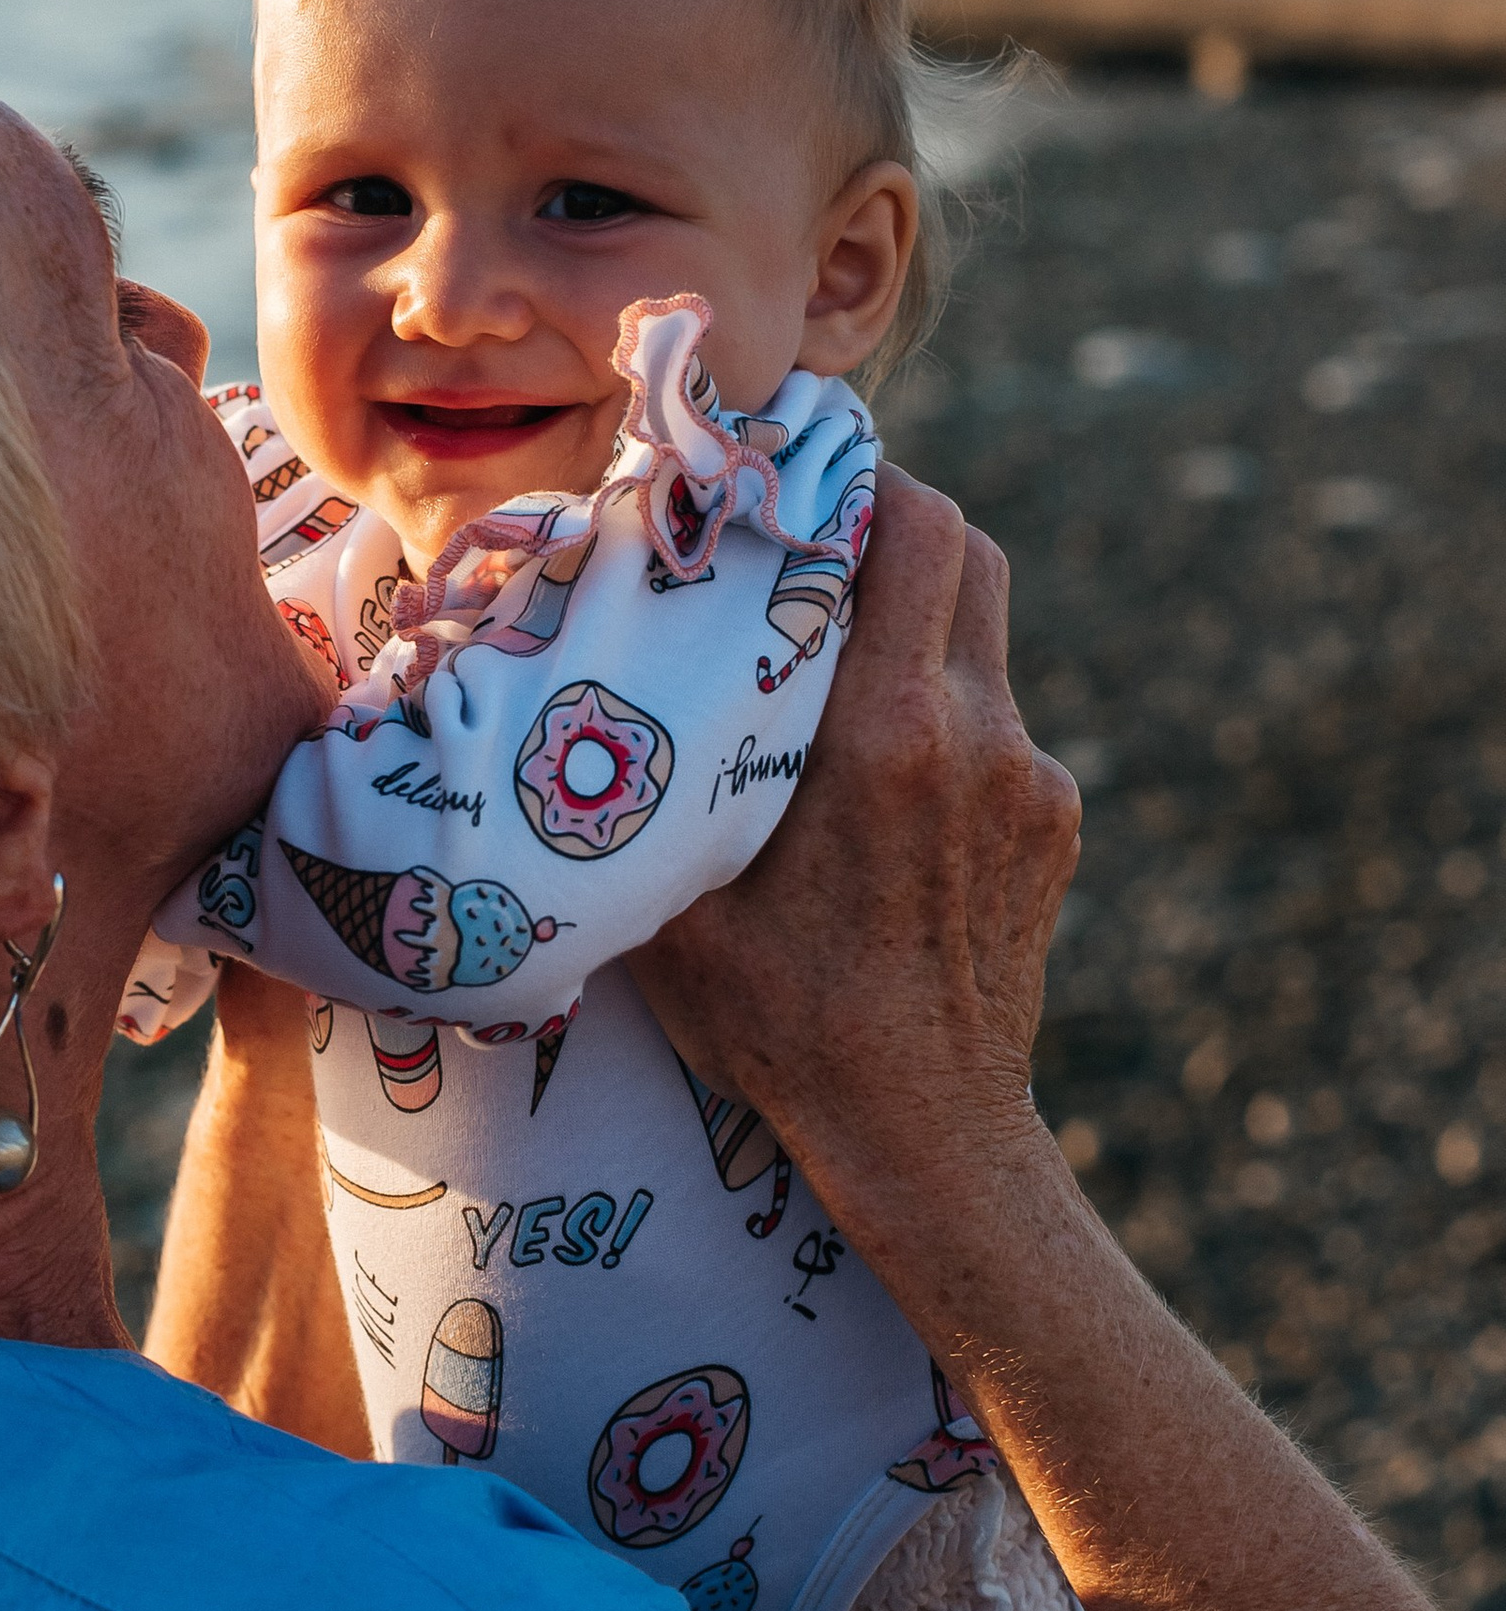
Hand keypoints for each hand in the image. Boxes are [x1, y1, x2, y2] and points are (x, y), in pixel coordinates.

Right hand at [631, 469, 1080, 1246]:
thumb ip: (642, 800)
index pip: (915, 534)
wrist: (927, 1135)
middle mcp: (980, 738)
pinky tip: (875, 767)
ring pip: (987, 634)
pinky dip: (940, 709)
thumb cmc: (784, 1028)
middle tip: (811, 534)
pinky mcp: (1055, 822)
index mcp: (891, 737)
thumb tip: (554, 709)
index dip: (862, 481)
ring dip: (916, 617)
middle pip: (970, 551)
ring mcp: (1032, 781)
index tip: (794, 475)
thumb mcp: (678, 913)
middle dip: (895, 522)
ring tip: (831, 647)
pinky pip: (997, 720)